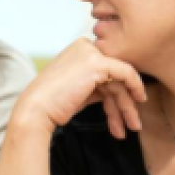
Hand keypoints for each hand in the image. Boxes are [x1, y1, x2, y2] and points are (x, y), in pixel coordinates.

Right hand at [14, 38, 146, 138]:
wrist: (36, 110)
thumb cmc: (54, 104)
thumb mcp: (80, 90)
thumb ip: (98, 86)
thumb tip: (119, 94)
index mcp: (79, 50)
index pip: (106, 70)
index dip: (118, 92)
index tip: (126, 111)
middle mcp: (85, 46)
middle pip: (114, 75)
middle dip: (125, 102)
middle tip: (133, 124)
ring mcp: (91, 53)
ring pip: (121, 79)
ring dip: (128, 106)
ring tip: (132, 127)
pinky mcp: (97, 63)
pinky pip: (126, 73)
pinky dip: (136, 88)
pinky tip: (137, 106)